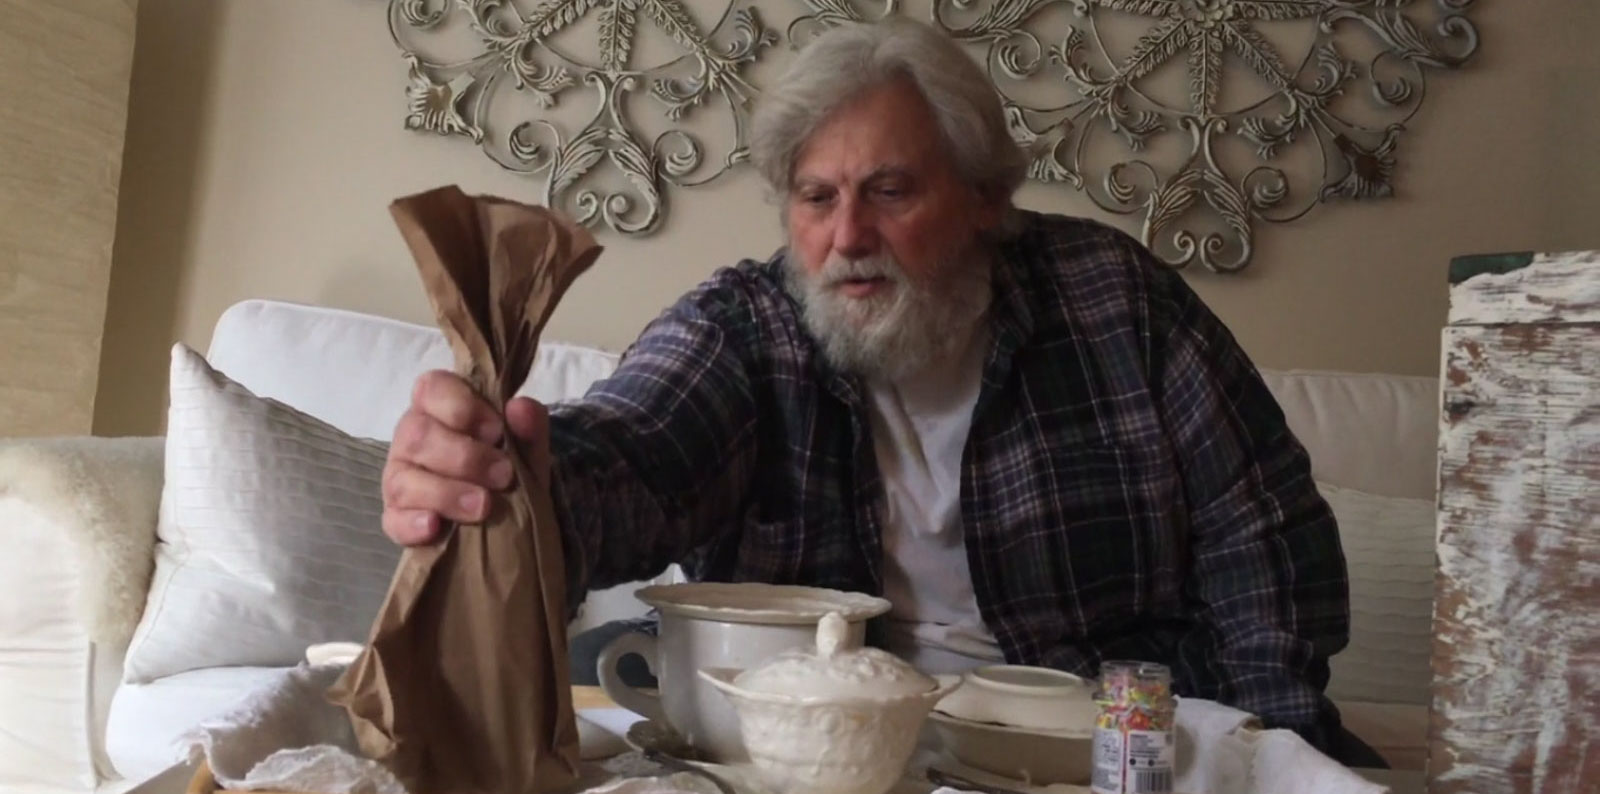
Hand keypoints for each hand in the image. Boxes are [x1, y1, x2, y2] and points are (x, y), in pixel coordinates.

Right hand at [381, 370, 550, 544]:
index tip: (496, 430)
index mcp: (438, 408)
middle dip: (464, 456)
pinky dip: (412, 524)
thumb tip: (520, 408)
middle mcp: (411, 438)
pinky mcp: (396, 518)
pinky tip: (435, 527)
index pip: (432, 388)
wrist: (507, 516)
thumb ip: (527, 425)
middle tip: (503, 475)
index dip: (462, 406)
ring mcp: (400, 479)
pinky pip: (393, 520)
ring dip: (446, 493)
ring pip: (404, 479)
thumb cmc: (505, 466)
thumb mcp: (526, 446)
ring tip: (484, 506)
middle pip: (418, 435)